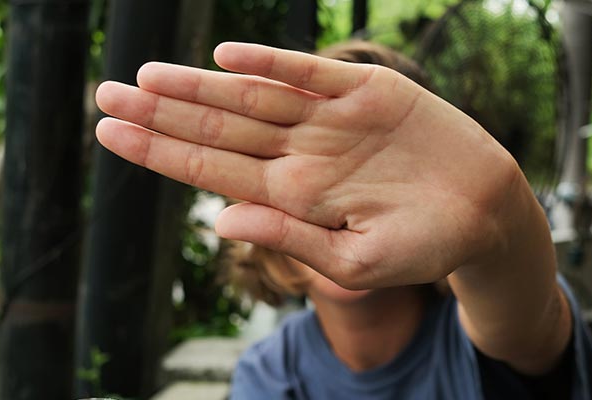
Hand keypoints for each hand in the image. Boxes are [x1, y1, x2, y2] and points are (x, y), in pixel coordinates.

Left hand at [95, 43, 535, 288]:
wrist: (486, 213)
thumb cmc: (424, 249)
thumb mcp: (356, 262)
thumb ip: (291, 239)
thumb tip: (220, 224)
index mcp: (293, 197)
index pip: (212, 172)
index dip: (160, 152)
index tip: (111, 133)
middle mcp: (302, 153)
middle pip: (219, 130)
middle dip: (161, 113)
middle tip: (105, 94)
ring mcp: (330, 121)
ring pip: (252, 98)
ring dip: (200, 86)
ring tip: (146, 75)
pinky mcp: (366, 92)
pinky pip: (310, 74)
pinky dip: (270, 64)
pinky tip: (227, 57)